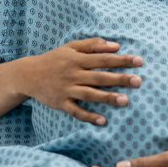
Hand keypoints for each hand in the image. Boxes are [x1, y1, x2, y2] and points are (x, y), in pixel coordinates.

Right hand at [17, 37, 141, 125]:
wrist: (28, 74)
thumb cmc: (54, 59)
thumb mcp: (70, 47)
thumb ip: (92, 44)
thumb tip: (116, 46)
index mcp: (77, 59)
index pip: (103, 58)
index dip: (121, 59)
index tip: (139, 60)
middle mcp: (73, 74)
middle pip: (100, 77)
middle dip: (119, 78)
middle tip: (138, 81)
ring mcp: (67, 89)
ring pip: (90, 94)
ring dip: (107, 97)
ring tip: (125, 100)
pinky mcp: (61, 103)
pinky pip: (76, 111)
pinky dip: (89, 116)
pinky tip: (103, 121)